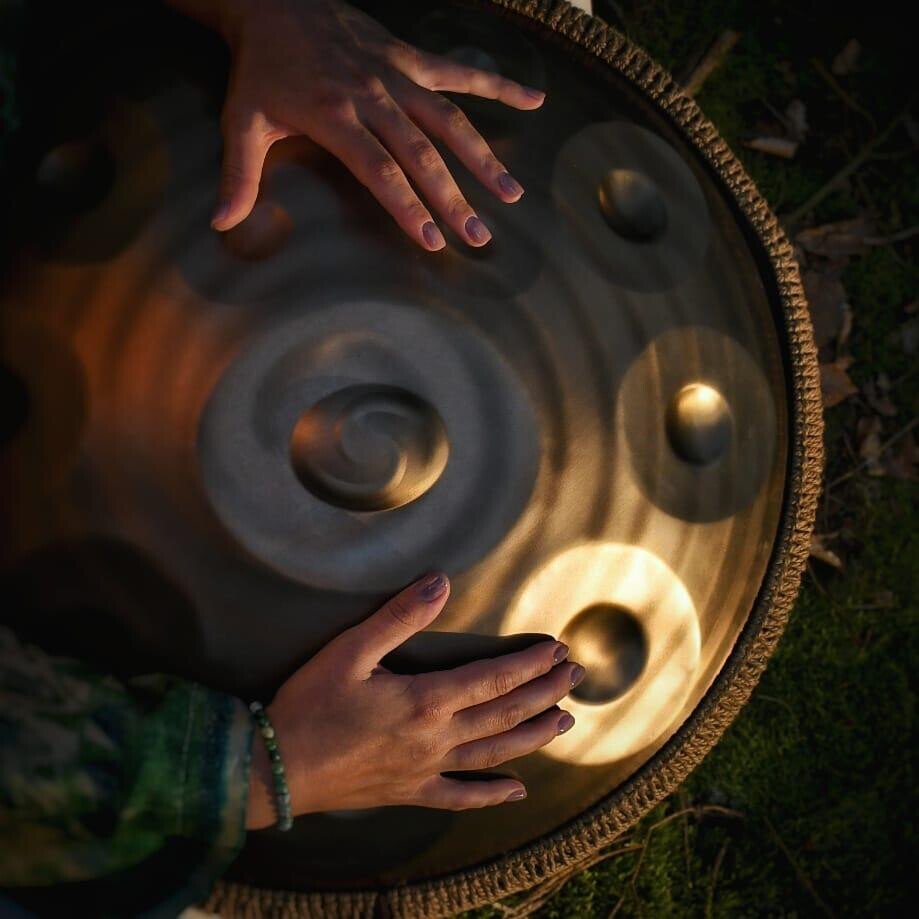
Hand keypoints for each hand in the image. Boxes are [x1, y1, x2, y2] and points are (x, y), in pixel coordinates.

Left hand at [202, 0, 545, 248]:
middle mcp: (373, 96)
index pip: (380, 170)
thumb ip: (238, 176)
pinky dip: (498, 86)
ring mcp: (396, 74)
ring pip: (449, 119)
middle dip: (452, 198)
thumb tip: (222, 225)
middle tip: (478, 237)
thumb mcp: (241, 120)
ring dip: (482, 158)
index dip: (407, 206)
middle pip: (421, 153)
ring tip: (510, 195)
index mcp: (335, 116)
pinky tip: (533, 101)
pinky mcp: (409, 56)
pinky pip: (459, 72)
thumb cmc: (260, 69)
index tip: (431, 240)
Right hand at [245, 572, 583, 827]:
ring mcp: (425, 769)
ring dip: (532, 737)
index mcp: (426, 700)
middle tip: (575, 678)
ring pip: (494, 754)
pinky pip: (460, 797)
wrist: (276, 769)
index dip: (530, 664)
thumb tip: (441, 583)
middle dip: (544, 693)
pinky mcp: (409, 791)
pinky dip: (491, 795)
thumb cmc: (310, 704)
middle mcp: (436, 738)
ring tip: (564, 723)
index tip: (558, 651)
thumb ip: (399, 616)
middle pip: (504, 714)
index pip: (494, 678)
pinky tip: (516, 791)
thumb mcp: (350, 651)